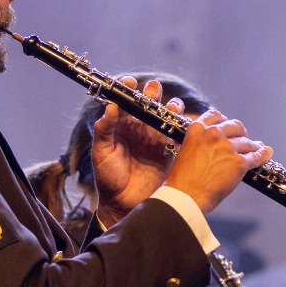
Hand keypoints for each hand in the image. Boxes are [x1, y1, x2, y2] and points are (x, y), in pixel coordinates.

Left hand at [93, 79, 181, 226]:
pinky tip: (184, 122)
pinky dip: (184, 125)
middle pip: (150, 102)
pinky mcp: (170, 150)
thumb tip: (111, 106)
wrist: (124, 204)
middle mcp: (140, 127)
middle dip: (153, 93)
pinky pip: (179, 133)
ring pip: (167, 114)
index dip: (129, 89)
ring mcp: (156, 138)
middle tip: (153, 93)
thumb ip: (104, 130)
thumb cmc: (108, 178)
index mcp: (122, 125)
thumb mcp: (101, 153)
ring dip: (171, 107)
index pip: (127, 101)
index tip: (131, 82)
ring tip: (171, 108)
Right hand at [164, 109, 271, 214]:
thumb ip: (198, 142)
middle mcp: (213, 134)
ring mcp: (227, 147)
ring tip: (255, 149)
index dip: (225, 121)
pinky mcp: (239, 162)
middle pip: (235, 126)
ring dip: (252, 146)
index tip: (228, 128)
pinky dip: (262, 155)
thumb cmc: (181, 179)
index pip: (216, 116)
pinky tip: (266, 153)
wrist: (185, 196)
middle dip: (240, 133)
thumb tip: (211, 144)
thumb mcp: (185, 151)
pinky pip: (255, 156)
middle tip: (242, 139)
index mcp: (197, 129)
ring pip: (246, 142)